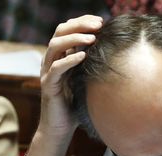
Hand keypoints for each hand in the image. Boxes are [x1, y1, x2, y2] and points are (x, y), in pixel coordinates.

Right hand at [39, 14, 102, 135]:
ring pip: (55, 46)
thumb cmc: (77, 104)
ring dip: (74, 39)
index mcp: (60, 56)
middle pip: (59, 32)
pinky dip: (70, 60)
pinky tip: (84, 56)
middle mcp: (51, 61)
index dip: (82, 22)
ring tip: (92, 38)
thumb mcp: (86, 80)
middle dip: (79, 25)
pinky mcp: (48, 86)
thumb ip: (92, 65)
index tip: (101, 21)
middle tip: (98, 25)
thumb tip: (113, 51)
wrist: (61, 127)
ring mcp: (48, 72)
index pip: (67, 30)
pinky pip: (57, 68)